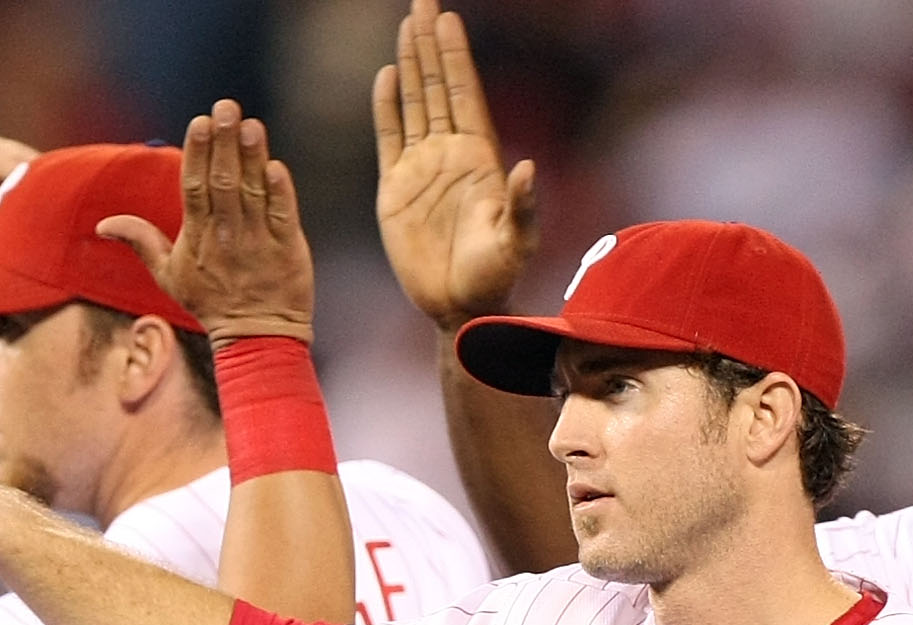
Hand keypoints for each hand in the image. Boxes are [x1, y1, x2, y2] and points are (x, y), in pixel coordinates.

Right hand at [98, 100, 313, 344]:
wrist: (256, 338)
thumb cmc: (212, 303)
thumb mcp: (169, 276)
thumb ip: (141, 242)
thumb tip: (104, 225)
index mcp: (197, 236)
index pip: (194, 188)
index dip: (197, 154)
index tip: (199, 122)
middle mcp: (226, 235)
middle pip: (222, 182)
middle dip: (223, 143)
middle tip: (226, 107)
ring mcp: (258, 241)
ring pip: (252, 192)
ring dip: (251, 157)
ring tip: (251, 125)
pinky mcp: (287, 248)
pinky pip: (282, 216)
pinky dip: (280, 192)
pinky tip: (276, 166)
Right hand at [373, 0, 537, 329]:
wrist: (459, 307)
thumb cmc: (495, 277)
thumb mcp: (516, 243)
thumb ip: (521, 206)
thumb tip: (527, 167)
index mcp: (479, 157)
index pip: (464, 94)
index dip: (455, 56)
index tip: (447, 19)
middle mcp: (450, 154)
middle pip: (438, 86)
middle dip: (430, 44)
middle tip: (422, 2)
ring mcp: (422, 168)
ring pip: (414, 103)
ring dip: (410, 64)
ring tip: (405, 25)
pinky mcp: (396, 189)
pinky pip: (389, 138)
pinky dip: (386, 107)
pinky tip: (386, 77)